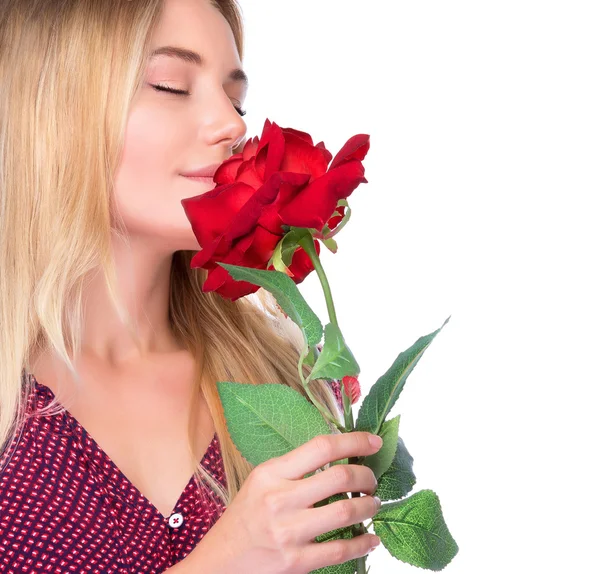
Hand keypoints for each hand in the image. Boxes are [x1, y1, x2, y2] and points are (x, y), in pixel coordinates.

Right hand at [197, 431, 382, 573]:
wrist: (218, 565)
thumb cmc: (243, 520)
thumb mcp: (260, 483)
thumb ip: (293, 469)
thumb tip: (338, 458)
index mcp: (270, 473)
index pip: (321, 447)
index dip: (354, 442)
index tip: (373, 443)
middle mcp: (280, 499)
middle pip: (340, 477)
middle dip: (366, 477)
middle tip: (372, 480)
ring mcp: (289, 532)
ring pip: (347, 511)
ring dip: (369, 506)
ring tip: (373, 504)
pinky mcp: (296, 562)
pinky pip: (341, 549)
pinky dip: (364, 543)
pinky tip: (371, 539)